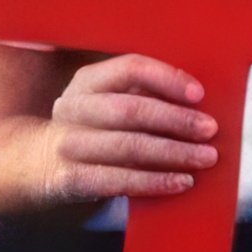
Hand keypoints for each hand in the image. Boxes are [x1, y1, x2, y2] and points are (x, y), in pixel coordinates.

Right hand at [41, 54, 217, 203]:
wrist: (42, 163)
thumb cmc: (100, 126)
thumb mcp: (116, 100)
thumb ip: (150, 94)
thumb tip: (200, 100)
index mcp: (89, 80)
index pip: (130, 69)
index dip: (167, 79)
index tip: (199, 94)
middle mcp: (73, 108)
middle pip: (129, 110)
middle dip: (175, 120)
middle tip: (210, 130)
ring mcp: (68, 144)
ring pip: (125, 146)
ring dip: (171, 153)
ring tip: (204, 158)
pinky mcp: (69, 179)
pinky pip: (115, 180)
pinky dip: (153, 182)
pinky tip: (181, 182)